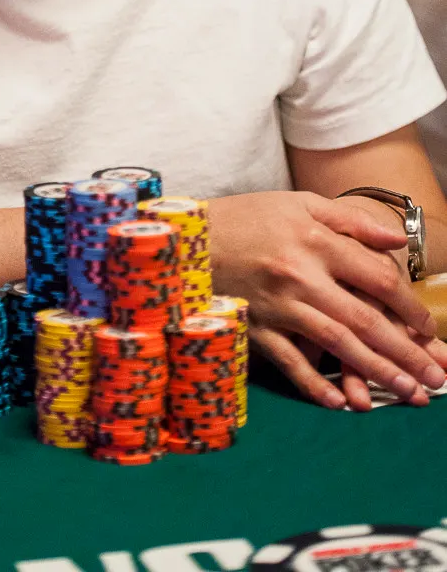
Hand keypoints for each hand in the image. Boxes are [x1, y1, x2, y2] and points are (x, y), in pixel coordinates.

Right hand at [207, 191, 446, 407]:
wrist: (185, 237)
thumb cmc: (245, 217)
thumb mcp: (298, 203)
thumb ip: (349, 220)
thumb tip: (395, 239)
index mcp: (315, 241)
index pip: (376, 276)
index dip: (408, 304)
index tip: (428, 327)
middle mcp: (301, 275)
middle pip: (364, 318)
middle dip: (405, 351)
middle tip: (434, 377)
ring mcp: (278, 305)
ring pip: (336, 343)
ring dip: (375, 371)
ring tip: (406, 391)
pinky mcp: (254, 327)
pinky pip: (290, 361)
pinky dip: (314, 383)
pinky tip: (339, 402)